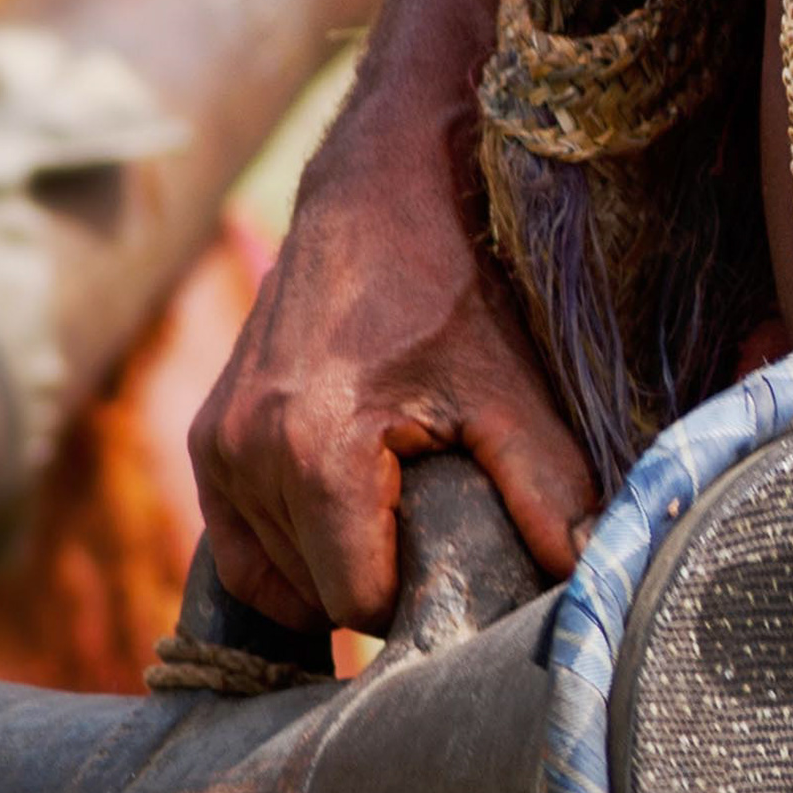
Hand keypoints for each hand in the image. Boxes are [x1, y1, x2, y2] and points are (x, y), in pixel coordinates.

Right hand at [190, 131, 595, 631]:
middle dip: (374, 584)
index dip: (415, 600)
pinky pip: (234, 545)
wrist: (378, 192)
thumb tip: (586, 577)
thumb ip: (549, 491)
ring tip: (393, 523)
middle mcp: (246, 454)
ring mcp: (217, 445)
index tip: (458, 564)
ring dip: (330, 570)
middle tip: (433, 538)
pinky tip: (340, 531)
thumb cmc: (448, 286)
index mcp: (315, 452)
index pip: (356, 600)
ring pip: (272, 576)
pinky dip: (285, 554)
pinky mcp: (206, 435)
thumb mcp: (510, 390)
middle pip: (313, 594)